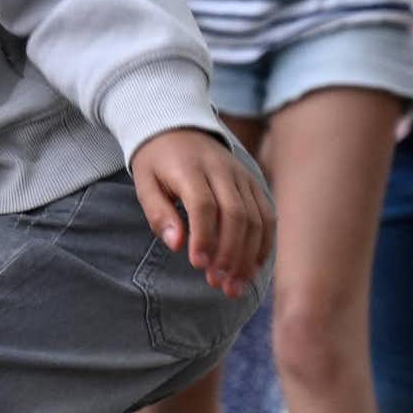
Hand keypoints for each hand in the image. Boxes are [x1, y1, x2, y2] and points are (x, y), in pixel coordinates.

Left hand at [129, 128, 273, 296]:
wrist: (178, 127)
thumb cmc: (157, 162)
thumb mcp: (145, 183)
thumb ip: (159, 213)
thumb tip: (176, 245)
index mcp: (190, 169)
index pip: (204, 205)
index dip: (204, 236)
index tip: (199, 265)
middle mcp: (222, 171)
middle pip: (235, 214)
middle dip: (229, 253)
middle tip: (218, 283)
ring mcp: (242, 177)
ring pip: (256, 218)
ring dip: (248, 255)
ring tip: (235, 285)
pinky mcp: (253, 183)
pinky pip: (267, 215)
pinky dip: (263, 244)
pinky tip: (252, 268)